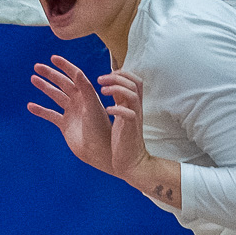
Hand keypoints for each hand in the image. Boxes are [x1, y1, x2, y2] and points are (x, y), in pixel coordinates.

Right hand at [29, 55, 112, 173]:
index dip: (64, 66)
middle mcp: (79, 101)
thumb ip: (85, 88)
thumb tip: (76, 71)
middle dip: (50, 74)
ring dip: (45, 88)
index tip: (53, 58)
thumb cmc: (101, 128)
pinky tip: (31, 106)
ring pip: (55, 96)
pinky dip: (41, 110)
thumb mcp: (93, 106)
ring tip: (33, 79)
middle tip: (37, 66)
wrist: (100, 151)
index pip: (74, 75)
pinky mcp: (65, 125)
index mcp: (87, 94)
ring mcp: (71, 113)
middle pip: (62, 83)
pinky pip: (50, 115)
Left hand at [97, 69, 154, 186]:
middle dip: (117, 77)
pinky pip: (129, 114)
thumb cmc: (123, 139)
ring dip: (117, 89)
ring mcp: (135, 117)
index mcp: (132, 104)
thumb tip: (111, 85)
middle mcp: (135, 108)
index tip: (105, 75)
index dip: (121, 73)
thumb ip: (119, 100)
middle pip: (134, 83)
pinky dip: (118, 109)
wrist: (131, 161)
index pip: (134, 80)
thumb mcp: (120, 115)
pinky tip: (108, 110)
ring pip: (132, 95)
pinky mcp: (131, 129)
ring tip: (102, 91)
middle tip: (99, 80)